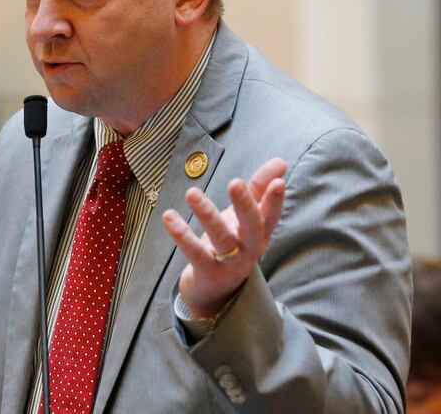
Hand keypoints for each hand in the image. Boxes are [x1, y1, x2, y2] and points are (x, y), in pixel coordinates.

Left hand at [163, 158, 286, 317]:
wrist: (215, 289)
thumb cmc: (233, 244)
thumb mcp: (246, 217)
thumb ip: (259, 189)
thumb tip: (280, 162)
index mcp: (259, 233)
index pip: (270, 214)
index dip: (275, 200)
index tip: (279, 182)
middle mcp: (249, 248)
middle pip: (252, 227)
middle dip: (245, 205)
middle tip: (235, 182)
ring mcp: (230, 263)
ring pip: (221, 238)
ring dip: (207, 215)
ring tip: (192, 193)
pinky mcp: (208, 272)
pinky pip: (195, 253)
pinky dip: (182, 235)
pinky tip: (169, 216)